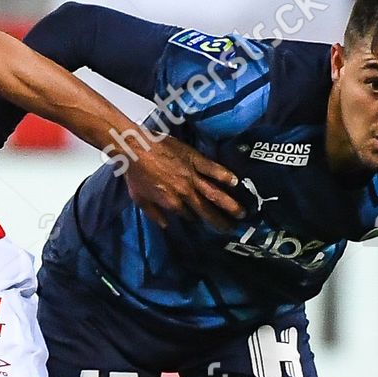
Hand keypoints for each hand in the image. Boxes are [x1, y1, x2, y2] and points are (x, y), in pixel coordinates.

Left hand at [121, 133, 242, 230]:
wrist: (135, 148)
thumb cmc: (135, 174)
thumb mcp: (139, 199)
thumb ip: (153, 214)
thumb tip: (165, 226)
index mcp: (171, 203)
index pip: (188, 215)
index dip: (195, 219)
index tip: (202, 221)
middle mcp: (185, 192)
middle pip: (206, 210)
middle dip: (220, 221)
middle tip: (233, 228)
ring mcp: (192, 175)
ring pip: (214, 193)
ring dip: (229, 204)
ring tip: (242, 212)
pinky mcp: (195, 159)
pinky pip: (213, 168)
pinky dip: (224, 175)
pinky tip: (236, 182)